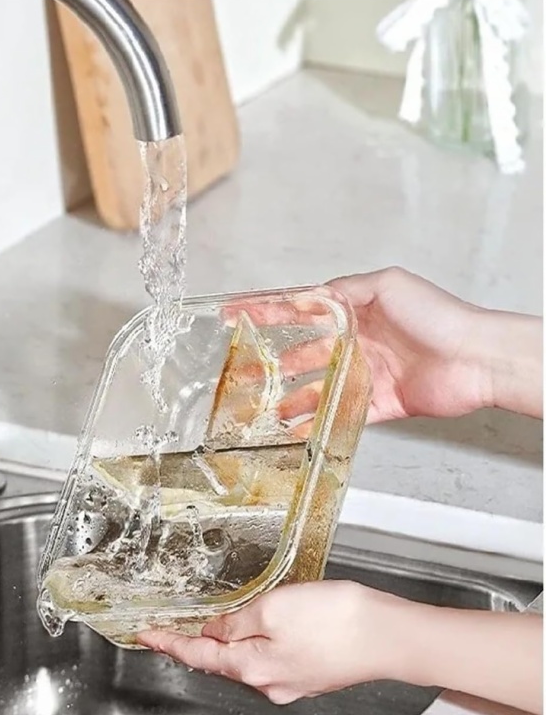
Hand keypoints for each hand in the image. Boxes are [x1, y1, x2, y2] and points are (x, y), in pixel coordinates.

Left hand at [138, 580, 542, 714]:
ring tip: (214, 619)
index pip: (198, 655)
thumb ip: (236, 622)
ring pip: (246, 658)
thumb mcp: (273, 609)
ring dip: (228, 639)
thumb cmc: (338, 620)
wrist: (390, 635)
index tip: (147, 636)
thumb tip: (213, 631)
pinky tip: (258, 624)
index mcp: (253, 668)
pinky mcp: (310, 672)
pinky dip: (255, 641)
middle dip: (197, 641)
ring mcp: (292, 681)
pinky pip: (270, 656)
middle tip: (174, 624)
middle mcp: (269, 683)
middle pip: (220, 660)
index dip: (169, 642)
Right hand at [222, 267, 540, 423]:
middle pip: (305, 354)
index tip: (236, 313)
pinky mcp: (381, 403)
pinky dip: (320, 422)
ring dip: (293, 398)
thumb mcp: (388, 285)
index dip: (268, 312)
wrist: (477, 358)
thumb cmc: (440, 317)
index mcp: (357, 313)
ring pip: (320, 387)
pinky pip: (343, 414)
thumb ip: (347, 289)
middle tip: (246, 371)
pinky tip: (299, 429)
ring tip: (268, 408)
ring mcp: (369, 374)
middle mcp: (359, 343)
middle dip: (274, 362)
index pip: (303, 310)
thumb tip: (312, 292)